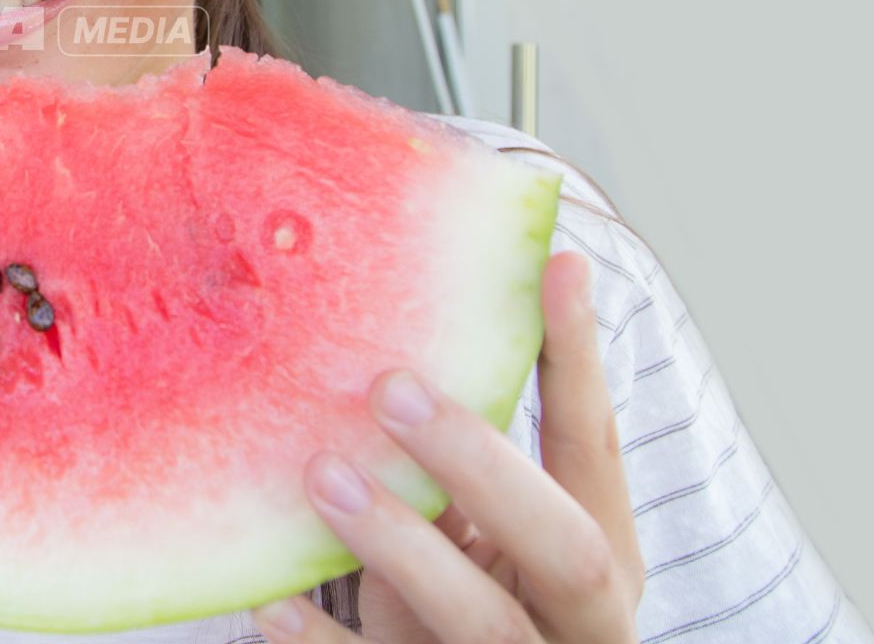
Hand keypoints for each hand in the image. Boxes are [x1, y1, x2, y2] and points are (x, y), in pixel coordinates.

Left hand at [254, 252, 645, 641]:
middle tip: (390, 388)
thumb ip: (462, 481)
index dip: (579, 363)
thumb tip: (392, 352)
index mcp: (602, 562)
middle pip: (566, 548)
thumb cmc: (470, 606)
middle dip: (481, 466)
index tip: (555, 265)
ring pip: (481, 623)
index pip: (596, 452)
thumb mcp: (486, 547)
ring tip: (322, 476)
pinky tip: (271, 601)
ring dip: (401, 545)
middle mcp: (580, 627)